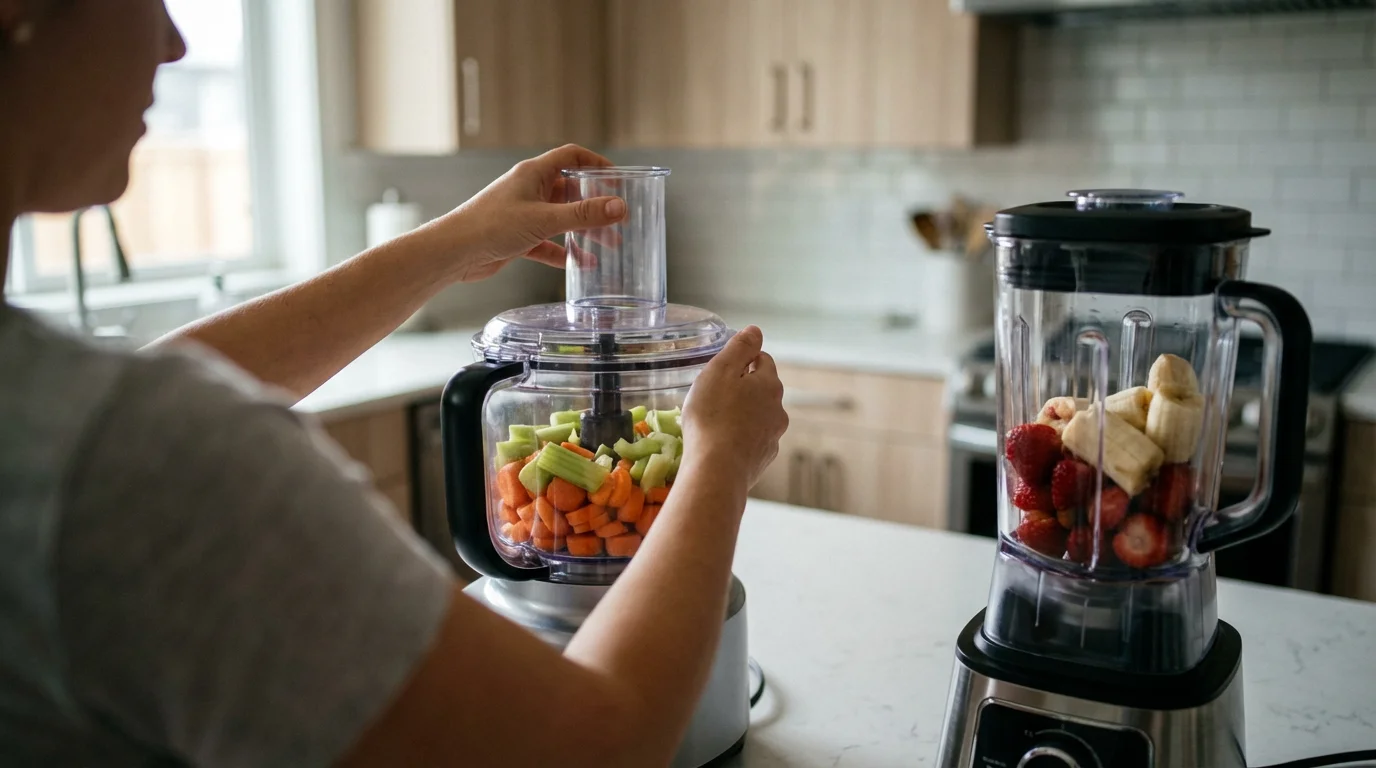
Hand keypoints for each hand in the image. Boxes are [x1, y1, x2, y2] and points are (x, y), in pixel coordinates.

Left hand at [434, 144, 626, 282]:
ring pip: (561, 218)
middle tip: (618, 219)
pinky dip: (564, 252)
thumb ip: (583, 214)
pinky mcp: (517, 237)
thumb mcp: (544, 219)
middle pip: (570, 190)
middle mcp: (529, 190)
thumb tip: (619, 207)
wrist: (454, 252)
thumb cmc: (491, 226)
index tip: (617, 178)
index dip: (596, 162)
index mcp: (534, 174)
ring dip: (583, 230)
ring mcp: (523, 213)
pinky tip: (580, 264)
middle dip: (595, 205)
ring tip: (609, 245)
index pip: (571, 156)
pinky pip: (548, 242)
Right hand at [679, 327, 788, 491]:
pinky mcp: (763, 460)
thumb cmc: (712, 416)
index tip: (724, 368)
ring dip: (743, 415)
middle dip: (744, 389)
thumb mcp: (719, 371)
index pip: (763, 361)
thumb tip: (756, 330)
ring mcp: (773, 438)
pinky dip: (740, 439)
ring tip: (716, 422)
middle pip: (763, 390)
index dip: (743, 360)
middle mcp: (778, 410)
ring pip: (759, 417)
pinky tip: (722, 445)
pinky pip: (752, 442)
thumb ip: (739, 348)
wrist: (716, 471)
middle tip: (715, 395)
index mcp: (769, 384)